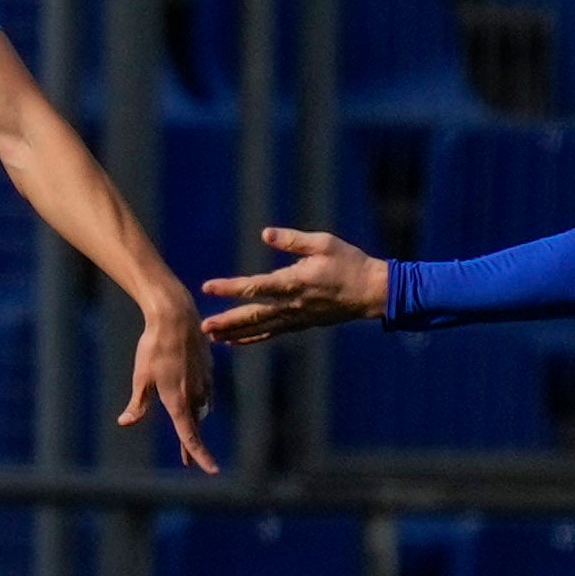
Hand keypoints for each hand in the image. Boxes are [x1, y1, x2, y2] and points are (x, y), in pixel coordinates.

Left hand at [118, 290, 219, 473]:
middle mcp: (196, 395)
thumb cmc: (154, 348)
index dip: (200, 456)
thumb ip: (138, 404)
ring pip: (202, 409)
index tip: (212, 471)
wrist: (175, 317)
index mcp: (178, 401)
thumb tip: (125, 422)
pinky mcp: (209, 370)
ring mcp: (205, 382)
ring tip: (188, 430)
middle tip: (189, 462)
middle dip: (192, 444)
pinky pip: (205, 392)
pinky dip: (198, 400)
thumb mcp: (141, 378)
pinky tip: (192, 396)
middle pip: (195, 426)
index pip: (191, 437)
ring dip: (194, 420)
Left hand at [199, 226, 386, 344]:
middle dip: (226, 321)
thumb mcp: (324, 243)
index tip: (208, 287)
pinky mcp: (301, 323)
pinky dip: (251, 338)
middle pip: (252, 316)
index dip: (229, 288)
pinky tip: (234, 341)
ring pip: (260, 329)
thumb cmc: (349, 262)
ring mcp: (296, 318)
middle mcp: (292, 304)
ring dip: (234, 332)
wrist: (372, 292)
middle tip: (202, 327)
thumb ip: (293, 240)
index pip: (255, 287)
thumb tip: (265, 233)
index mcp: (294, 282)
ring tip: (210, 337)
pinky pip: (271, 333)